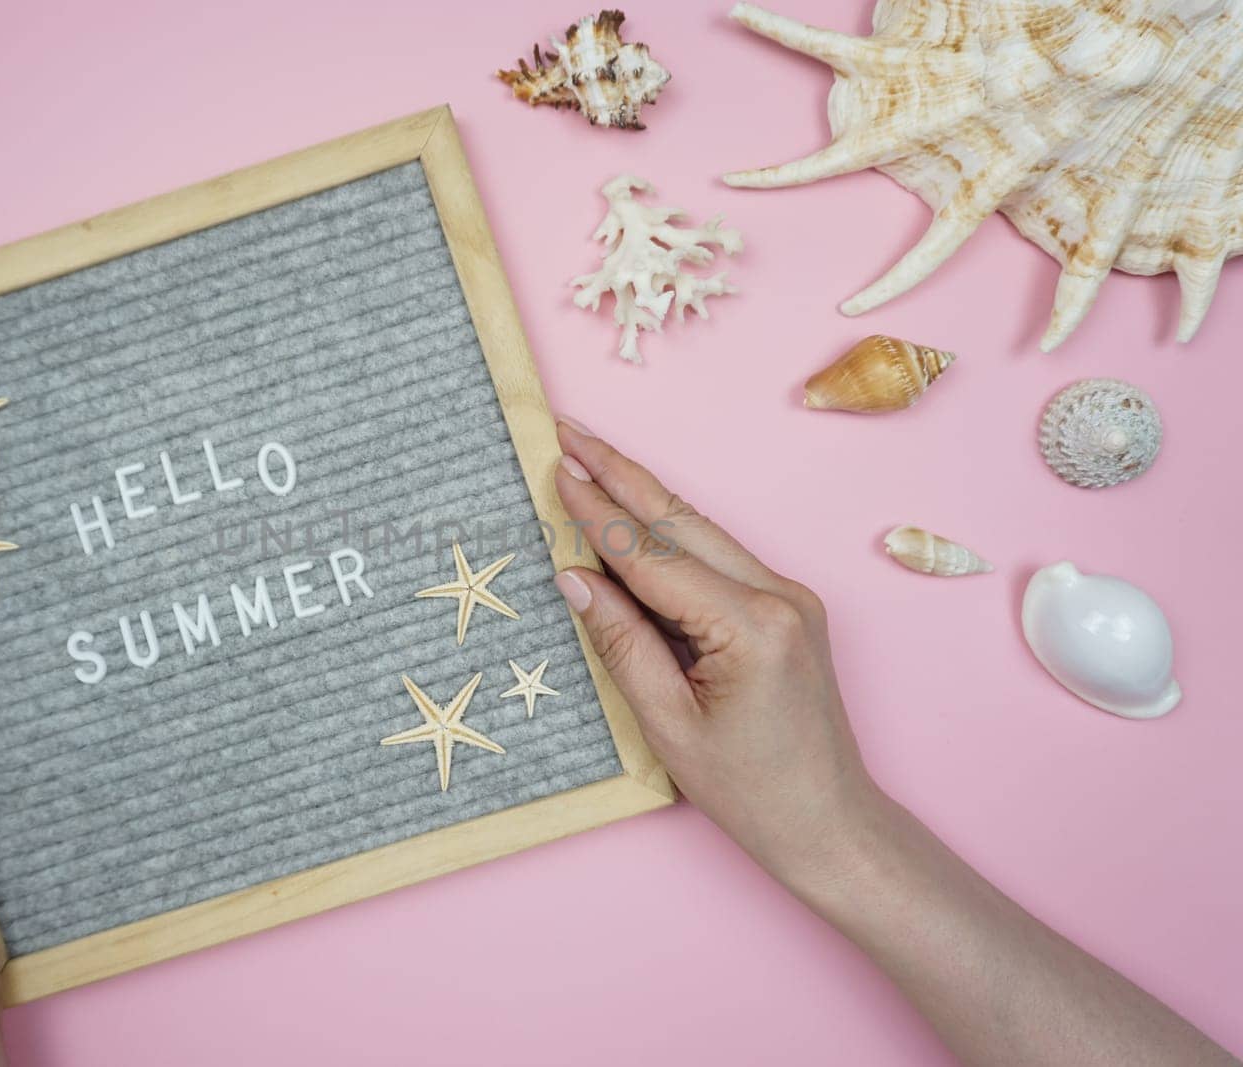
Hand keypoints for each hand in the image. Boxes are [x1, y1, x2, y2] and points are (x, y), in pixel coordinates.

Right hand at [552, 418, 877, 887]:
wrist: (830, 822)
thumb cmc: (752, 791)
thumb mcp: (668, 724)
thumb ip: (621, 641)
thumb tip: (575, 576)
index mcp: (750, 626)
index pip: (653, 556)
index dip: (599, 513)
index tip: (557, 469)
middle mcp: (779, 595)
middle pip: (681, 521)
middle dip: (621, 474)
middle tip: (569, 433)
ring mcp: (790, 597)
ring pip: (701, 531)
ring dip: (644, 495)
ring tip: (592, 458)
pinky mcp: (788, 607)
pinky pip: (717, 558)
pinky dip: (670, 534)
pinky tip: (634, 514)